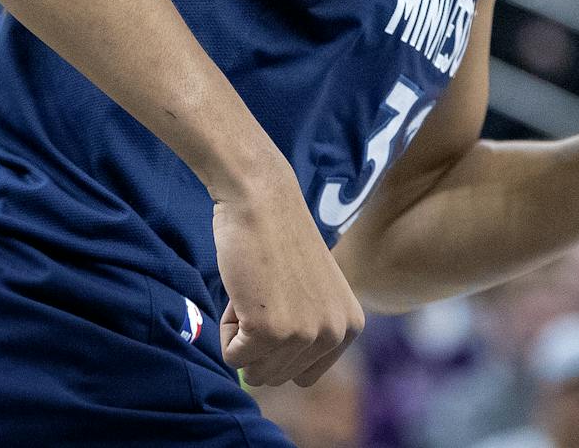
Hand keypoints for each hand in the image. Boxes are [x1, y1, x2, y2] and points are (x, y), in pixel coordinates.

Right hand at [212, 164, 364, 387]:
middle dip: (257, 340)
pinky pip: (232, 358)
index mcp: (351, 327)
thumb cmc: (280, 241)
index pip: (303, 377)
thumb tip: (279, 378)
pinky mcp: (271, 331)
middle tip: (266, 291)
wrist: (262, 199)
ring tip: (257, 290)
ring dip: (241, 334)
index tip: (282, 303)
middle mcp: (335, 334)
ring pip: (253, 371)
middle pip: (276, 378)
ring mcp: (304, 334)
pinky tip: (244, 292)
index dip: (279, 347)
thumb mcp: (315, 294)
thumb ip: (310, 334)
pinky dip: (226, 330)